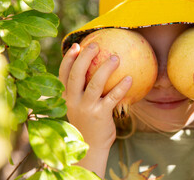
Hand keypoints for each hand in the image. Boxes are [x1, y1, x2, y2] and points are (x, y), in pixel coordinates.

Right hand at [58, 42, 131, 175]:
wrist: (91, 147)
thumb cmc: (88, 122)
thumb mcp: (80, 106)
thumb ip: (83, 91)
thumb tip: (98, 69)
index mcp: (67, 97)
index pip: (63, 75)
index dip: (69, 59)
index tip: (76, 45)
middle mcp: (73, 101)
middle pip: (76, 75)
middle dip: (84, 58)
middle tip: (96, 45)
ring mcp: (86, 108)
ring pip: (94, 84)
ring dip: (105, 69)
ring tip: (116, 57)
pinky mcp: (100, 115)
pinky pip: (112, 97)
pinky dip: (121, 87)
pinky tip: (130, 78)